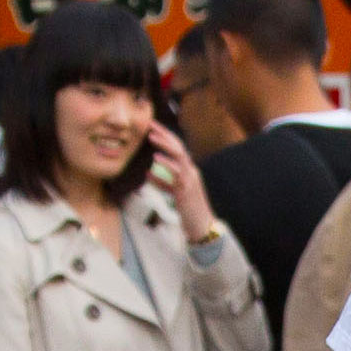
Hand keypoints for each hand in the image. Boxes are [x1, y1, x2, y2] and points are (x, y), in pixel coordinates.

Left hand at [144, 120, 216, 241]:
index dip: (165, 136)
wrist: (202, 226)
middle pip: (178, 147)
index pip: (177, 148)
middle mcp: (191, 171)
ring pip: (179, 156)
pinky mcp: (186, 190)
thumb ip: (163, 182)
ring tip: (150, 137)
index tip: (152, 127)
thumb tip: (148, 173)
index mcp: (188, 170)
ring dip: (164, 145)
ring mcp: (190, 180)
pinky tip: (156, 158)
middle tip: (149, 124)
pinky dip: (166, 164)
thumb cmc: (188, 211)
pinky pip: (176, 174)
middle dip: (164, 134)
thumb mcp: (173, 192)